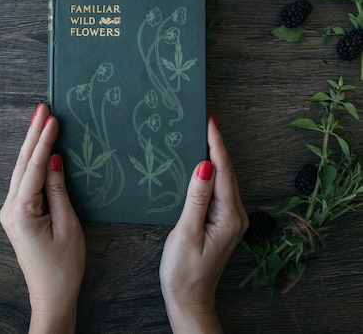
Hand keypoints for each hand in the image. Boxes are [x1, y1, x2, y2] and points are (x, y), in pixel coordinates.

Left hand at [0, 104, 85, 333]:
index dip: (44, 140)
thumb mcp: (68, 225)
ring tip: (39, 120)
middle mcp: (10, 208)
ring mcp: (11, 211)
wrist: (52, 297)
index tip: (52, 118)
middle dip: (33, 133)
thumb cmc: (64, 267)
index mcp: (22, 211)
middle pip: (22, 163)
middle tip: (41, 108)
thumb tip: (52, 159)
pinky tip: (37, 148)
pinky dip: (31, 161)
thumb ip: (58, 190)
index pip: (33, 166)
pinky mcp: (17, 214)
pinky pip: (24, 180)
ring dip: (31, 144)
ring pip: (20, 169)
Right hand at [159, 114, 247, 333]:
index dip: (216, 144)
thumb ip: (196, 198)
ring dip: (215, 156)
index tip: (210, 121)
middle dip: (217, 144)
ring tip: (203, 133)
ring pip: (224, 179)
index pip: (223, 171)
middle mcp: (236, 215)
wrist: (189, 300)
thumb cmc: (183, 272)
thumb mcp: (186, 233)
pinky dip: (212, 171)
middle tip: (205, 119)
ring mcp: (231, 219)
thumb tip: (204, 166)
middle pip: (227, 171)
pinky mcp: (223, 222)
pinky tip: (203, 162)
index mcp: (228, 216)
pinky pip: (220, 189)